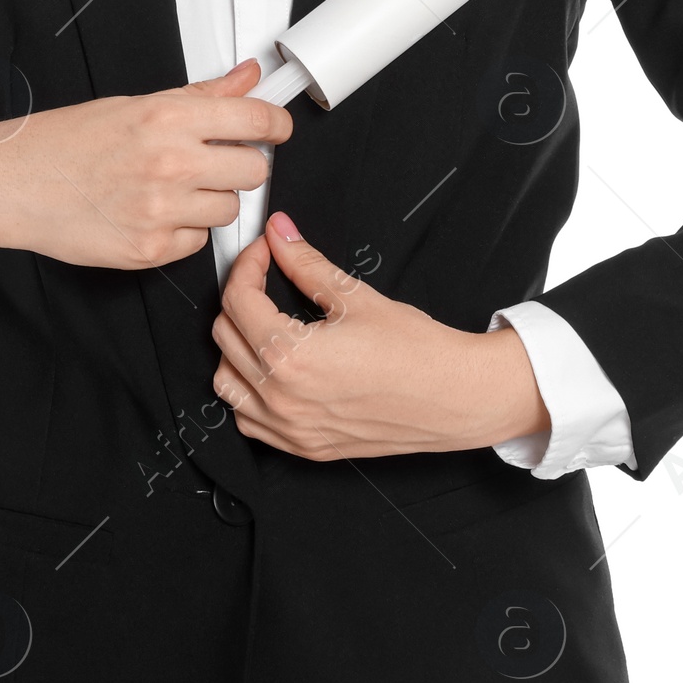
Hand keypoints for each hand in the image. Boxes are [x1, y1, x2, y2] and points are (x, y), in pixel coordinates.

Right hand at [0, 57, 290, 278]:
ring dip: (213, 200)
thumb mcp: (136, 104)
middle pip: (253, 171)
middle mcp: (170, 164)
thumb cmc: (67, 142)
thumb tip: (247, 78)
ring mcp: (161, 211)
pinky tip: (156, 213)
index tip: (277, 130)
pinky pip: (197, 241)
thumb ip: (201, 96)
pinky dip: (184, 230)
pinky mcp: (150, 250)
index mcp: (168, 118)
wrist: (15, 183)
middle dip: (241, 165)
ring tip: (175, 188)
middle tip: (216, 161)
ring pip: (229, 210)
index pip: (256, 121)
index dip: (276, 126)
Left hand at [210, 211, 549, 459]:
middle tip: (265, 276)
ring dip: (235, 346)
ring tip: (263, 322)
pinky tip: (269, 369)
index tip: (265, 251)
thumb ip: (306, 263)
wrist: (456, 396)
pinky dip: (246, 392)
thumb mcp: (355, 296)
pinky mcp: (305, 447)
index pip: (239, 301)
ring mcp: (291, 430)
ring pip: (226, 383)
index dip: (248, 265)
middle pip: (226, 337)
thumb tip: (281, 234)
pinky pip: (248, 420)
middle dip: (240, 297)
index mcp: (292, 358)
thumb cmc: (417, 352)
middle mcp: (283, 399)